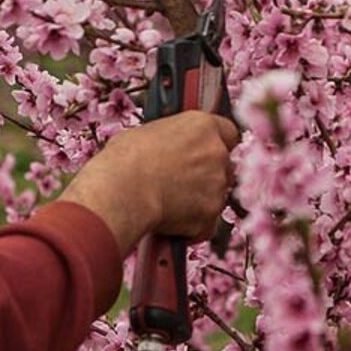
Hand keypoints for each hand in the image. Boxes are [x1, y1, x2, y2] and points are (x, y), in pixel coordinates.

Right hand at [57, 111, 239, 252]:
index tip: (206, 152)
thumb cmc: (125, 160)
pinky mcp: (210, 215)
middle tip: (183, 181)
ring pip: (217, 194)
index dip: (217, 144)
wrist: (121, 192)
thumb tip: (168, 148)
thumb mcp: (148, 133)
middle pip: (224, 165)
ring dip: (200, 199)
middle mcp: (217, 153)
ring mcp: (217, 186)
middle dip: (208, 174)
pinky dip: (193, 224)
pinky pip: (206, 221)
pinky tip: (170, 219)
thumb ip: (173, 140)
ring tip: (170, 201)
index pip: (229, 132)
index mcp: (203, 126)